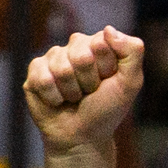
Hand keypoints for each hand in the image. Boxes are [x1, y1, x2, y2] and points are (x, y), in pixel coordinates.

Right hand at [25, 26, 144, 157]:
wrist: (82, 138)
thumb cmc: (106, 110)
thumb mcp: (130, 83)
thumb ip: (132, 52)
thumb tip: (108, 29)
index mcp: (98, 43)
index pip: (100, 43)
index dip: (105, 69)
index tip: (107, 82)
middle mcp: (75, 46)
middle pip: (81, 56)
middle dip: (88, 82)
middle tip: (89, 92)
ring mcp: (54, 58)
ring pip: (62, 69)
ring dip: (71, 92)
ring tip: (74, 98)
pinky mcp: (35, 72)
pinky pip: (42, 79)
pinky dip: (53, 97)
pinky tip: (57, 101)